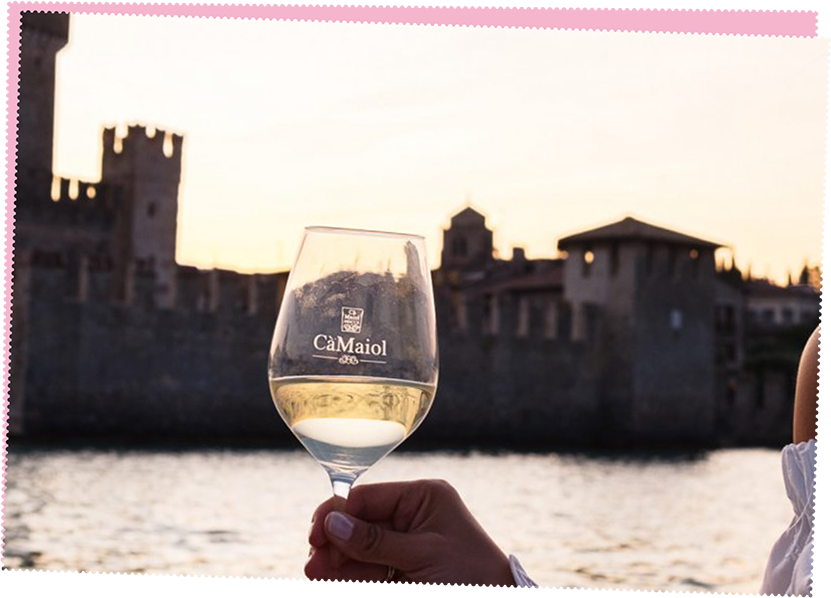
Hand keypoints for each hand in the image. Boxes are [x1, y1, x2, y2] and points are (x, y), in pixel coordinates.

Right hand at [306, 479, 515, 596]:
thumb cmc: (473, 578)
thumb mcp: (425, 555)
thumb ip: (376, 541)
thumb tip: (333, 522)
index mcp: (424, 498)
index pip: (368, 498)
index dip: (338, 514)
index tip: (315, 536)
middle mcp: (412, 518)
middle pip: (359, 526)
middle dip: (334, 545)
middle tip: (314, 568)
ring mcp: (406, 548)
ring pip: (359, 553)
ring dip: (337, 565)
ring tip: (317, 580)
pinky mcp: (403, 576)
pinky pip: (368, 574)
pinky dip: (350, 581)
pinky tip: (331, 587)